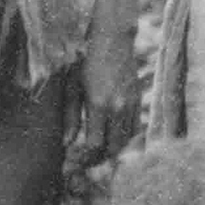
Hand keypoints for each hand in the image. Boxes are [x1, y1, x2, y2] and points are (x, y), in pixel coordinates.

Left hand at [71, 25, 139, 161]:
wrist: (113, 41)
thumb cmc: (86, 63)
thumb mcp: (72, 87)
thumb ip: (70, 117)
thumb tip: (67, 143)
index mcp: (98, 104)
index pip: (95, 144)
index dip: (86, 157)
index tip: (77, 162)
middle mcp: (118, 107)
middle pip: (114, 147)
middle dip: (101, 159)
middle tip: (89, 163)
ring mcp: (131, 104)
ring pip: (127, 140)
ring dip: (114, 150)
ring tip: (100, 154)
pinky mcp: (138, 101)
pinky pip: (135, 128)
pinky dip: (125, 138)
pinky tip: (113, 138)